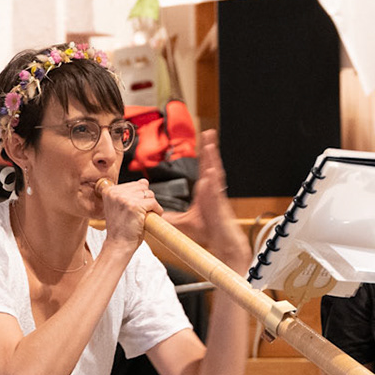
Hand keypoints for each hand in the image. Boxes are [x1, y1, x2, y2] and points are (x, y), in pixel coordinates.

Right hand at [100, 179, 159, 250]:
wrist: (118, 244)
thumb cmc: (120, 228)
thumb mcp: (119, 206)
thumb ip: (129, 193)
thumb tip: (144, 181)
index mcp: (109, 190)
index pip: (134, 183)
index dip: (139, 196)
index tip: (135, 208)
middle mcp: (116, 192)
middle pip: (143, 187)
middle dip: (146, 199)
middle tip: (142, 212)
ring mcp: (125, 198)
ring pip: (149, 194)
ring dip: (151, 205)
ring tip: (145, 215)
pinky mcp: (135, 206)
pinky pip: (153, 203)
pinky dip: (157, 210)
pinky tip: (152, 217)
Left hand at [174, 131, 251, 270]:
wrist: (219, 241)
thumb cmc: (207, 231)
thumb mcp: (182, 223)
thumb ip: (169, 217)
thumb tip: (156, 215)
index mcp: (205, 191)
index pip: (203, 168)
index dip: (203, 155)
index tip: (202, 141)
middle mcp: (211, 190)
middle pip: (210, 164)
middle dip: (209, 148)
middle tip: (208, 133)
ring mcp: (216, 195)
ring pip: (215, 172)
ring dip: (213, 158)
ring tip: (210, 144)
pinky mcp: (218, 204)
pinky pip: (216, 189)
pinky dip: (213, 179)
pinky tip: (210, 170)